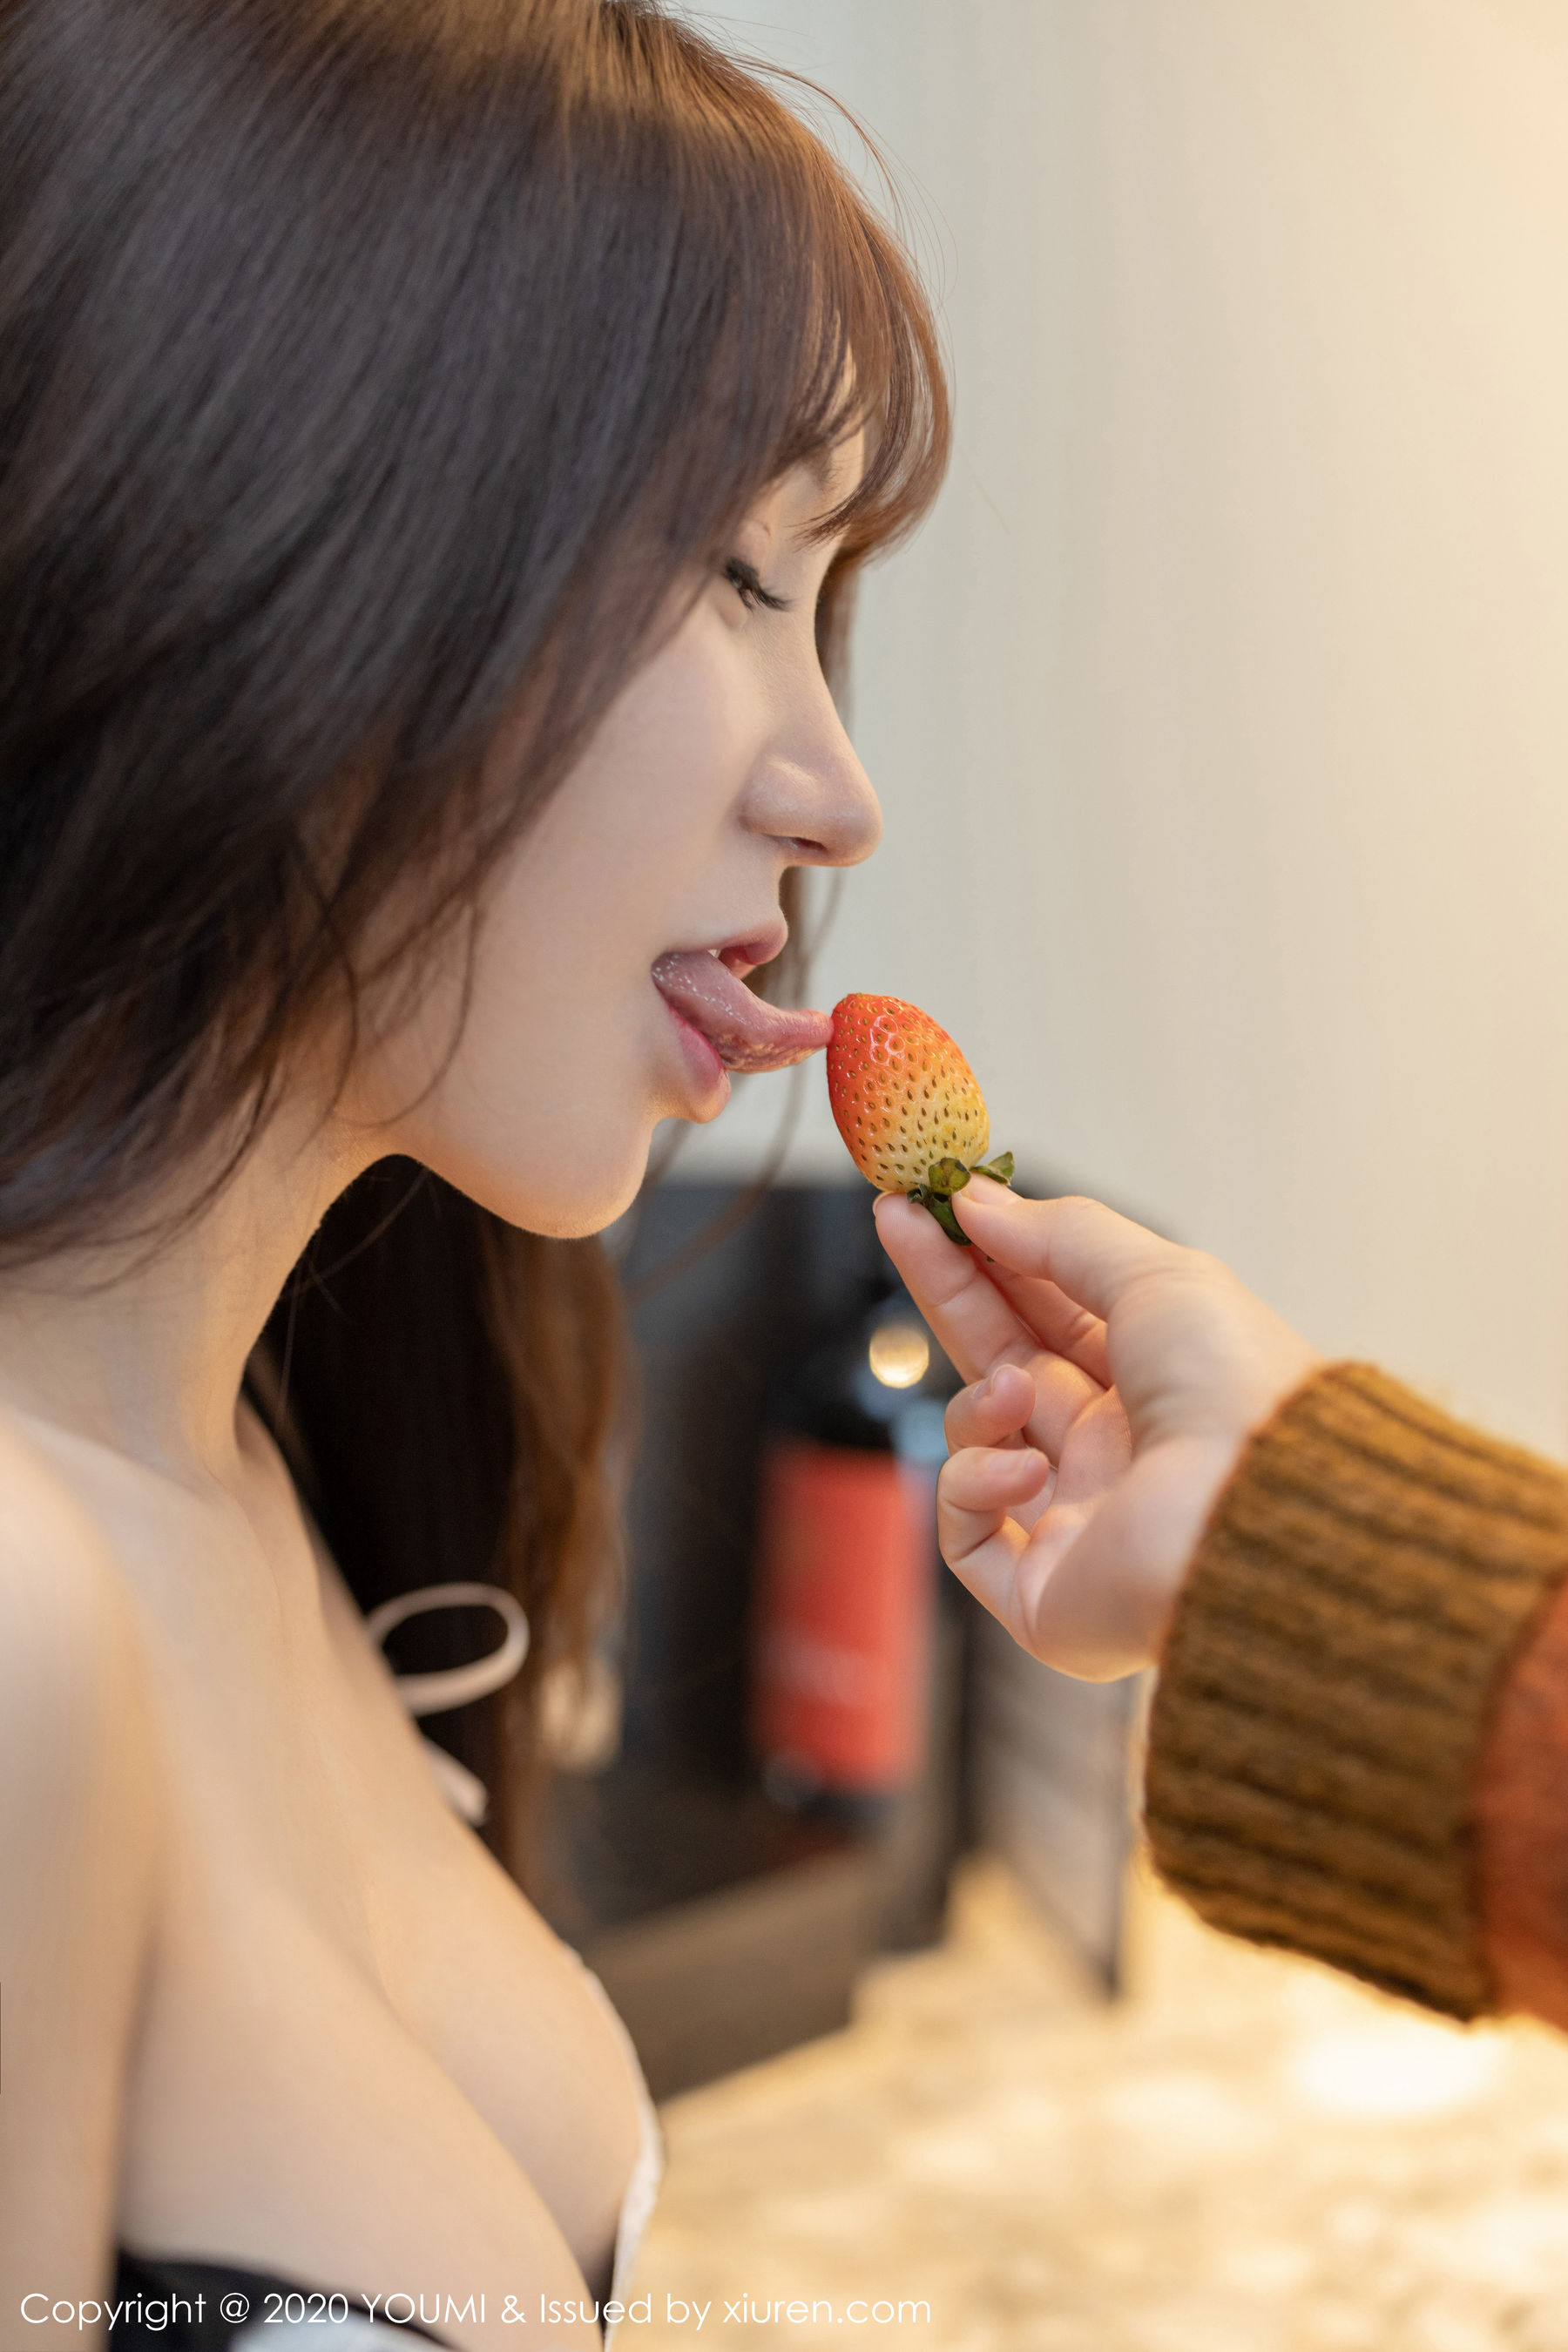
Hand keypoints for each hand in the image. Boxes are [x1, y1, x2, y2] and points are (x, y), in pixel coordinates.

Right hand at [873, 1181, 1323, 1678]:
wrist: (1259, 1515)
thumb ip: (1059, 1236)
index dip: (986, 1256)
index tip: (931, 1203)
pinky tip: (1025, 1474)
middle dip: (949, 1290)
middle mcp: (1115, 1449)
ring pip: (978, 1441)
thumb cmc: (1236, 1393)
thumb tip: (976, 1202)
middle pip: (1001, 1357)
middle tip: (896, 1222)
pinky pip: (968, 1534)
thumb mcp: (1156, 1276)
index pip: (1044, 1309)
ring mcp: (1076, 1520)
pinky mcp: (1042, 1592)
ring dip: (980, 1402)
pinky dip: (977, 1487)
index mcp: (1153, 1379)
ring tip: (1018, 1395)